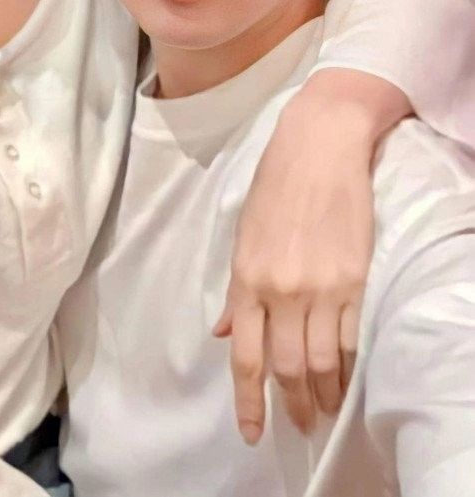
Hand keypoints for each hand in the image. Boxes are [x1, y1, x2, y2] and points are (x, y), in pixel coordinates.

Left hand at [214, 69, 410, 444]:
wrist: (320, 146)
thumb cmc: (275, 183)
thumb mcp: (242, 233)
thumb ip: (235, 290)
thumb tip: (223, 332)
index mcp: (246, 278)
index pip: (245, 357)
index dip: (248, 402)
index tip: (251, 431)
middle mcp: (282, 290)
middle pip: (286, 367)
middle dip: (291, 405)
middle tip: (296, 424)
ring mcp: (321, 287)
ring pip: (322, 362)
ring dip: (322, 394)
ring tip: (322, 410)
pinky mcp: (354, 278)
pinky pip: (351, 338)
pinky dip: (347, 368)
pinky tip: (344, 380)